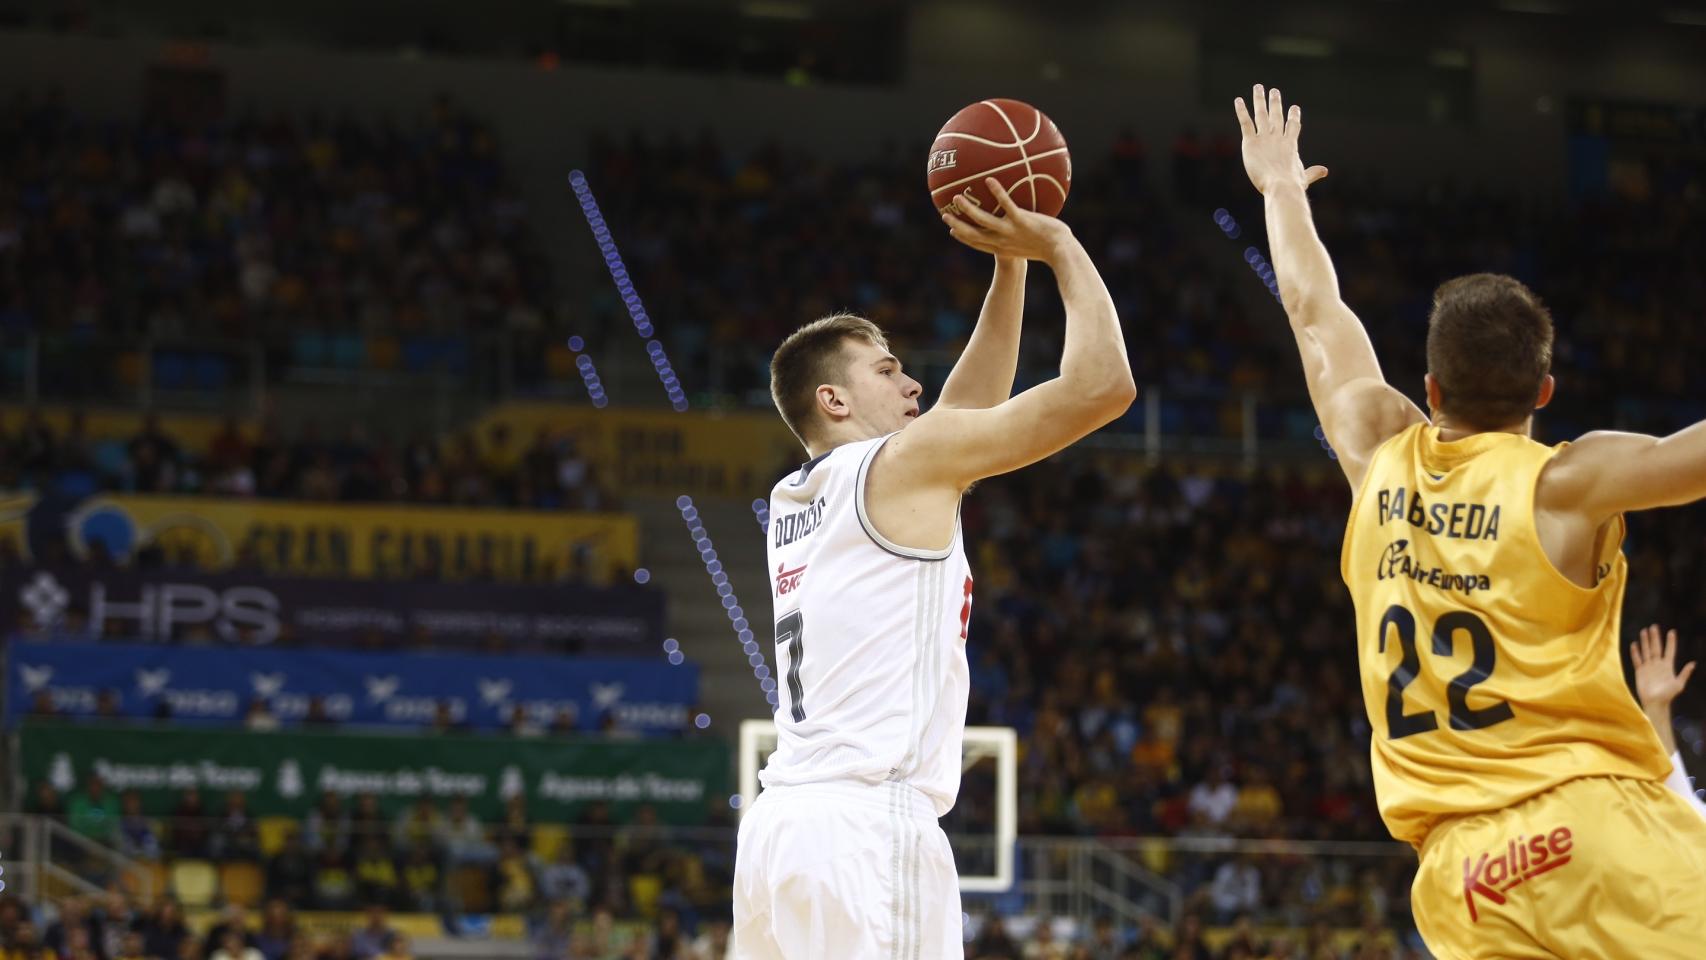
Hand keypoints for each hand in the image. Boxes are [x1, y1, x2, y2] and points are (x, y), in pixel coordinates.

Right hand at [942, 178, 1074, 264]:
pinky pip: (1006, 205)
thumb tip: (1030, 222)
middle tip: (944, 215)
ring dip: (968, 209)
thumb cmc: (1053, 249)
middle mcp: (1002, 241)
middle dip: (957, 225)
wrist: (1061, 252)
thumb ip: (1027, 234)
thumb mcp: (1035, 245)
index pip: (979, 244)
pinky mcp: (1021, 221)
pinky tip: (989, 179)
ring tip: (957, 197)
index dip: (964, 238)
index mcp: (1003, 248)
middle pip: (973, 234)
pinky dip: (997, 193)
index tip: (953, 231)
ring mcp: (1010, 231)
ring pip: (983, 220)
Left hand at [1234, 84, 1329, 195]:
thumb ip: (1313, 172)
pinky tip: (1238, 100)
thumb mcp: (1304, 177)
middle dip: (1275, 102)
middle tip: (1274, 91)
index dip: (1294, 116)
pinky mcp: (1251, 142)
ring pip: (1262, 114)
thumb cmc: (1293, 185)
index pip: (1293, 126)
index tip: (1294, 107)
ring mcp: (1265, 138)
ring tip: (1258, 88)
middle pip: (1277, 115)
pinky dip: (1242, 111)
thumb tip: (1325, 171)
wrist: (1281, 185)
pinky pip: (1246, 122)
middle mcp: (1278, 137)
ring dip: (1260, 100)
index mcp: (1291, 145)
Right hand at [1633, 624, 1695, 708]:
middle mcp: (1658, 664)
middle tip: (1654, 626)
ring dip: (1645, 641)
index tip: (1672, 631)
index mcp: (1668, 666)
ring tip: (1644, 631)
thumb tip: (1693, 663)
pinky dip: (1635, 652)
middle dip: (1655, 637)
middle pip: (1656, 648)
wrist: (1655, 702)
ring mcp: (1648, 667)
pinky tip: (1634, 644)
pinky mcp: (1640, 671)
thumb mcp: (1679, 684)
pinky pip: (1637, 660)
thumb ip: (1685, 673)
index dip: (1671, 642)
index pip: (1669, 651)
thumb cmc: (1668, 695)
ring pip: (1646, 651)